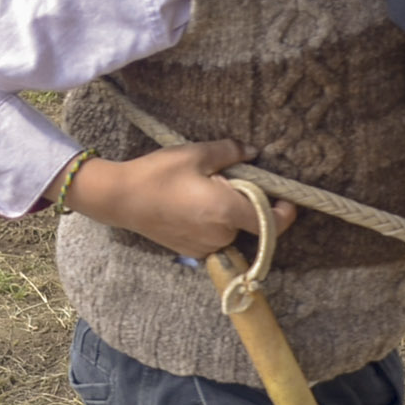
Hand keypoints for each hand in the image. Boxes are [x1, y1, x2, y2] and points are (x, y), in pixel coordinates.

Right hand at [52, 139, 295, 256]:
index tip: (283, 198)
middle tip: (226, 180)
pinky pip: (214, 238)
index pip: (273, 223)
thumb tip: (253, 152)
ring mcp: (205, 247)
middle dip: (246, 203)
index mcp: (227, 211)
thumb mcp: (195, 154)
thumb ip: (230, 152)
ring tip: (203, 191)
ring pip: (232, 230)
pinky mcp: (191, 252)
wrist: (119, 198)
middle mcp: (221, 235)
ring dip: (228, 213)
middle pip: (250, 223)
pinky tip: (191, 206)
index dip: (284, 212)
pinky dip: (212, 224)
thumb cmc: (158, 174)